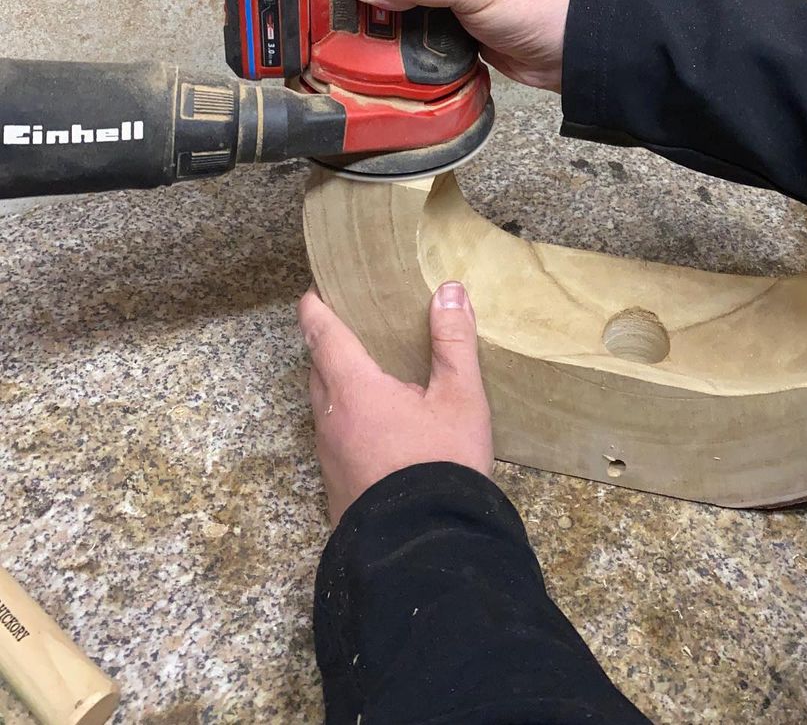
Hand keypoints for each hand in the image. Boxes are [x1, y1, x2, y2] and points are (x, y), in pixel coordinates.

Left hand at [298, 282, 492, 524]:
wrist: (425, 550)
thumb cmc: (441, 464)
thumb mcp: (461, 398)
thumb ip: (453, 341)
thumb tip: (448, 289)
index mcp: (353, 389)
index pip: (322, 335)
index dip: (315, 308)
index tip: (313, 290)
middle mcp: (330, 418)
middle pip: (317, 368)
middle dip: (327, 343)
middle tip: (351, 324)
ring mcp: (328, 455)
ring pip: (324, 404)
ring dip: (337, 382)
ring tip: (366, 371)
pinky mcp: (335, 484)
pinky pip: (333, 434)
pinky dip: (345, 415)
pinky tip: (375, 423)